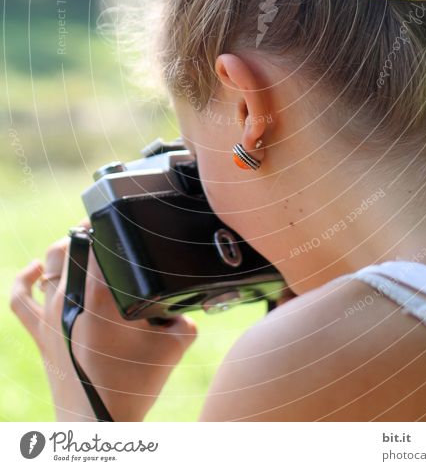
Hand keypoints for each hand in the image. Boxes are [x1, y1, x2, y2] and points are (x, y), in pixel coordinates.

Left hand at [10, 219, 197, 420]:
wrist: (100, 426)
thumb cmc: (133, 387)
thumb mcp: (175, 345)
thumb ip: (186, 317)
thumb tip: (186, 301)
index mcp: (99, 299)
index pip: (98, 244)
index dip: (108, 224)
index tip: (119, 217)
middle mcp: (68, 302)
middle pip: (69, 246)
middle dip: (87, 233)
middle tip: (106, 234)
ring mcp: (49, 318)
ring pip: (48, 265)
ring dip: (63, 250)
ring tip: (81, 246)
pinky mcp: (40, 335)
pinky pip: (20, 298)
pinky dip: (26, 278)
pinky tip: (38, 269)